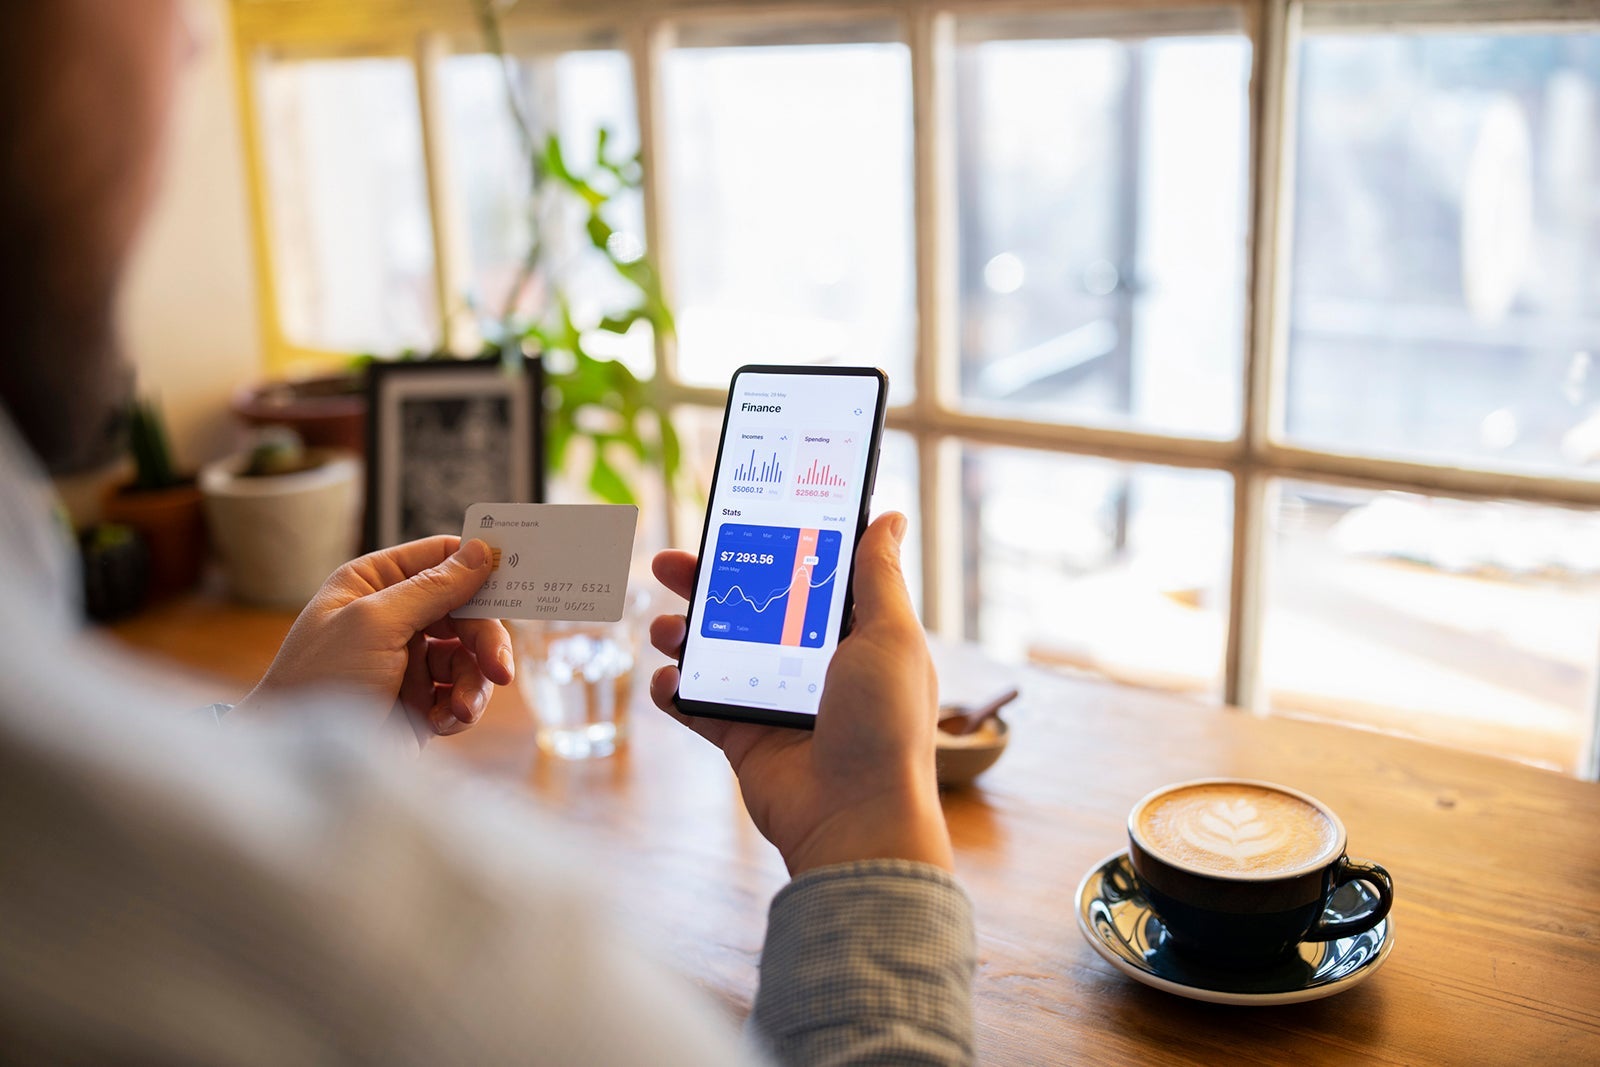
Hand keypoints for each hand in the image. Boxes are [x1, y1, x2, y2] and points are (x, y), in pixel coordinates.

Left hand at [237, 536, 514, 743]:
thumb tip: (482, 550)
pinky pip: (462, 695)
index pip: (441, 558)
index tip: (516, 579)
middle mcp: (395, 618)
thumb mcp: (375, 623)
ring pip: (470, 658)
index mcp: (374, 584)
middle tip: (499, 669)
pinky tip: (441, 724)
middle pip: (467, 611)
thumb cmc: (319, 680)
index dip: (478, 566)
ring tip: (460, 710)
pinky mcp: (419, 704)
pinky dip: (459, 710)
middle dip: (485, 642)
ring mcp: (409, 662)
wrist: (299, 763)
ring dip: (474, 684)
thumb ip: (433, 587)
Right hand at [647, 513, 952, 874]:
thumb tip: (889, 517)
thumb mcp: (892, 636)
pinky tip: (665, 678)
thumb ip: (879, 576)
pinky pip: (695, 705)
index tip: (738, 517)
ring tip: (664, 627)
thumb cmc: (886, 726)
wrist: (855, 818)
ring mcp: (773, 701)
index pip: (806, 577)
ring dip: (681, 633)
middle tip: (668, 562)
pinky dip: (672, 690)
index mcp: (855, 636)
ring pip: (714, 652)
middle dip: (705, 582)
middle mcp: (812, 664)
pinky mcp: (743, 738)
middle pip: (747, 607)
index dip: (772, 547)